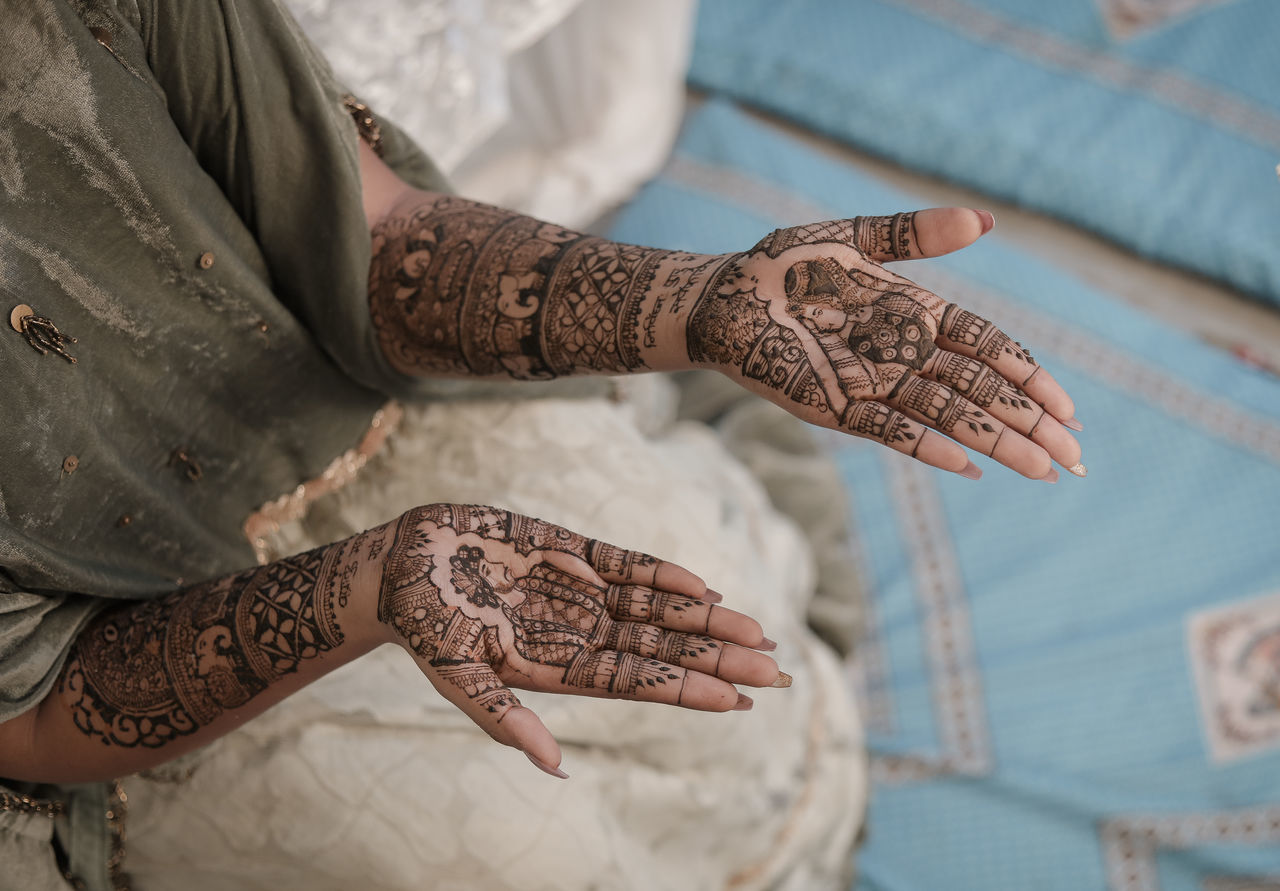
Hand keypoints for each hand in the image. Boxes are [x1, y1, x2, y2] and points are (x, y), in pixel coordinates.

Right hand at [372, 504, 782, 775]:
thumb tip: (557, 769)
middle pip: (661, 648)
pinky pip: (624, 563)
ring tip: (757, 628)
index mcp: (557, 669)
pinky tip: (700, 584)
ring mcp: (576, 591)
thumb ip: (507, 721)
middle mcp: (577, 632)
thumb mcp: (458, 678)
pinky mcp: (567, 549)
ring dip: (703, 617)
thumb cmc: (422, 627)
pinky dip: (662, 572)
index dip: (689, 690)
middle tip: (777, 668)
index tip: (740, 699)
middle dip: (718, 657)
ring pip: (654, 607)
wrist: (397, 566)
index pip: (639, 684)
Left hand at [686, 209, 1082, 479]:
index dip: (1030, 376)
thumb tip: (985, 220)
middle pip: (981, 392)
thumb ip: (915, 233)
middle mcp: (904, 354)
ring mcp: (874, 384)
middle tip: (1076, 456)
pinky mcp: (838, 408)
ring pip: (949, 417)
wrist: (724, 294)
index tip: (1069, 407)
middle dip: (1029, 423)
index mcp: (917, 313)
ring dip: (995, 442)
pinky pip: (892, 431)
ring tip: (1043, 469)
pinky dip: (930, 447)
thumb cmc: (785, 263)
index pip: (989, 348)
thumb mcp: (853, 238)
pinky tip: (971, 467)